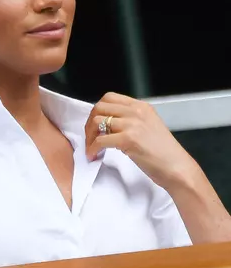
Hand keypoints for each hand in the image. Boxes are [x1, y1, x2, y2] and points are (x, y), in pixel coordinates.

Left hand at [85, 92, 200, 189]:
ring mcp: (133, 124)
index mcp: (141, 107)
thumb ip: (131, 120)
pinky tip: (94, 156)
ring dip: (90, 137)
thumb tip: (107, 123)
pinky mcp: (128, 139)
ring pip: (97, 122)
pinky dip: (92, 149)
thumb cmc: (163, 153)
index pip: (109, 98)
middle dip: (90, 123)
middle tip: (90, 137)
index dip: (97, 111)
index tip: (95, 125)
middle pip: (100, 107)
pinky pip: (100, 140)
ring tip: (92, 148)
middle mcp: (137, 112)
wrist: (178, 169)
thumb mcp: (149, 127)